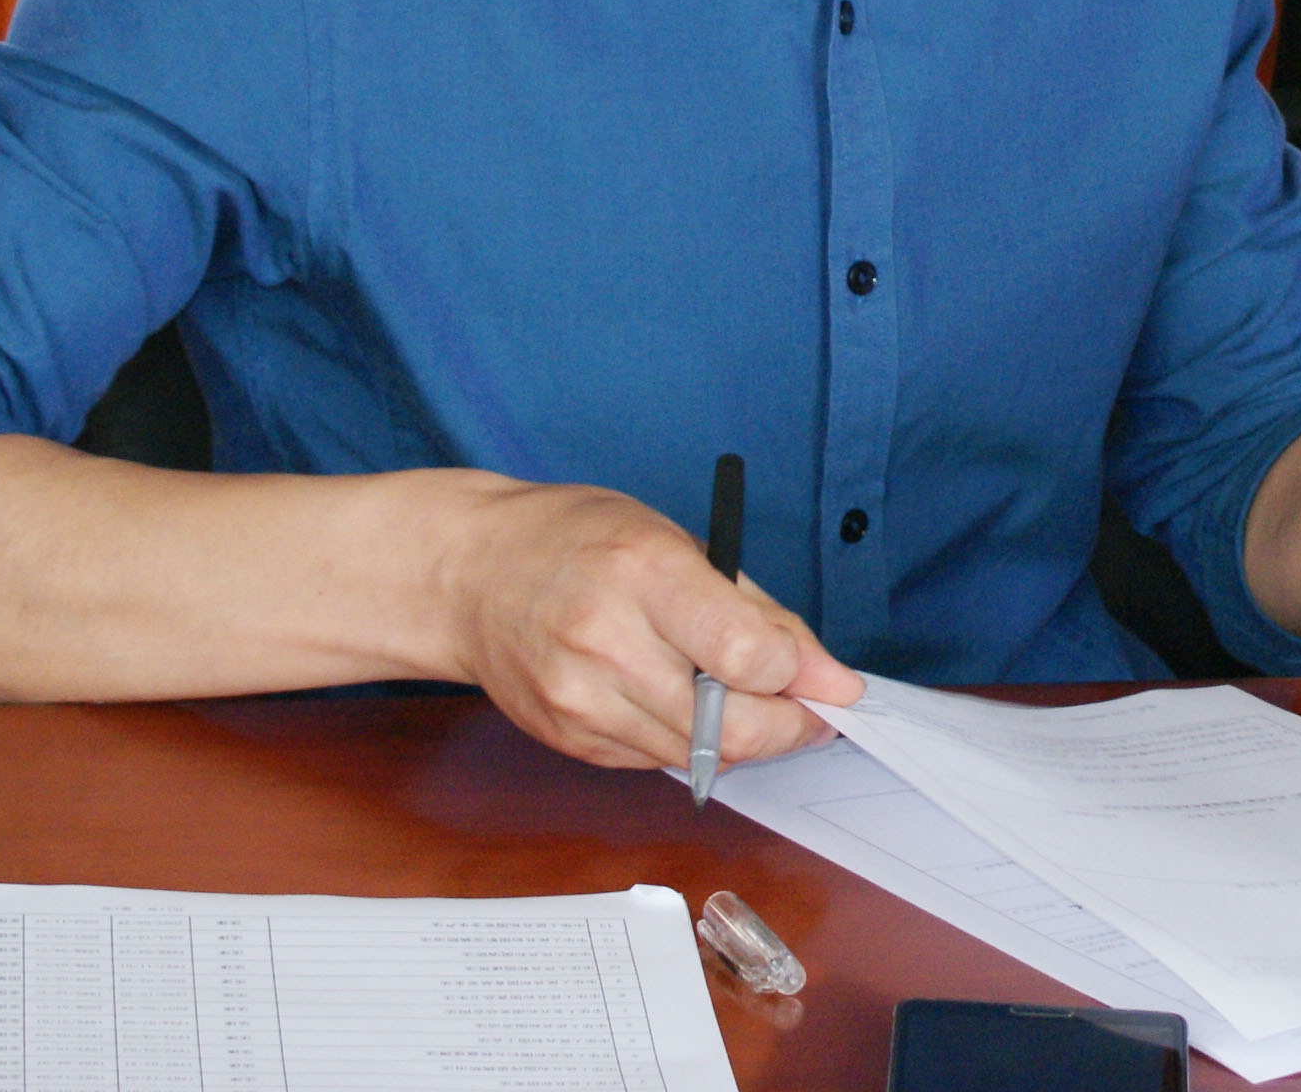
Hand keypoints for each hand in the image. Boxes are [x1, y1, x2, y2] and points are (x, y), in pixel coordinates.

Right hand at [425, 476, 866, 771]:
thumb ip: (757, 612)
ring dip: (741, 736)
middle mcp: (605, 640)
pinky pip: (656, 760)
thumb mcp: (677, 540)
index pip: (746, 654)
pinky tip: (682, 703)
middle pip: (728, 724)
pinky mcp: (566, 738)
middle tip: (810, 713)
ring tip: (747, 699)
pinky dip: (688, 741)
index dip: (803, 676)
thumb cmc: (578, 540)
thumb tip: (824, 674)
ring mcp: (578, 698)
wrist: (469, 574)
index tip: (831, 681)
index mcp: (643, 571)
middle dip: (788, 727)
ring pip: (699, 753)